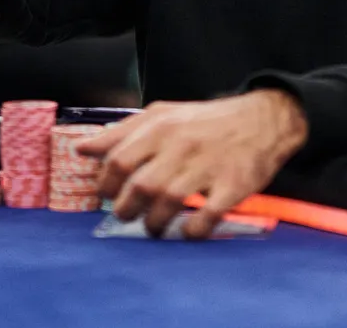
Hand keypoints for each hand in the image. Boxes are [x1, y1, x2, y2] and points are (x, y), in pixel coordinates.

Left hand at [79, 91, 308, 238]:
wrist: (264, 119)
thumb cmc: (206, 121)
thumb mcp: (162, 115)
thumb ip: (122, 132)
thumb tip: (82, 149)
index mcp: (161, 127)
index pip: (118, 161)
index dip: (107, 185)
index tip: (110, 196)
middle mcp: (182, 145)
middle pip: (140, 186)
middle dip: (127, 210)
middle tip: (129, 216)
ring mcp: (208, 166)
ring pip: (168, 203)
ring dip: (155, 225)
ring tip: (154, 228)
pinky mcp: (233, 185)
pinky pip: (206, 216)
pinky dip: (192, 231)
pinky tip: (188, 231)